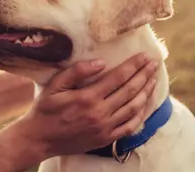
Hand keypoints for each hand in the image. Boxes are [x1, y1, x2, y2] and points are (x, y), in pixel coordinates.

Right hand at [11, 53, 157, 159]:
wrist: (40, 139)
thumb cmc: (45, 109)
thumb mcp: (54, 86)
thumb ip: (76, 72)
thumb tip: (101, 62)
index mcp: (87, 97)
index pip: (118, 77)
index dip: (134, 65)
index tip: (145, 56)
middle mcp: (100, 113)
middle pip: (130, 91)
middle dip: (144, 75)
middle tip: (154, 63)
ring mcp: (105, 128)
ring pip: (133, 108)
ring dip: (146, 92)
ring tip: (153, 79)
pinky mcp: (106, 138)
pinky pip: (130, 126)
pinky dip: (141, 114)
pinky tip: (145, 103)